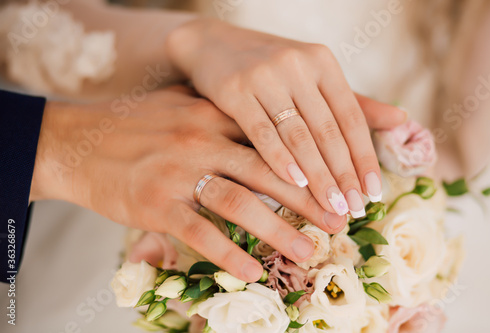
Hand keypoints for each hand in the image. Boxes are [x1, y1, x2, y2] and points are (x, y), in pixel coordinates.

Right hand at [31, 86, 344, 281]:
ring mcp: (178, 173)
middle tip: (338, 219)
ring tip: (306, 250)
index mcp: (211, 114)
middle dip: (308, 198)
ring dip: (278, 230)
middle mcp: (200, 140)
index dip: (307, 161)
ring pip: (240, 203)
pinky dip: (230, 254)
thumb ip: (217, 111)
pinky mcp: (155, 204)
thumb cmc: (133, 124)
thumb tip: (257, 120)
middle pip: (267, 171)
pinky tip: (252, 270)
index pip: (270, 137)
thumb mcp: (178, 104)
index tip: (332, 181)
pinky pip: (202, 233)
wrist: (76, 141)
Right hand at [166, 19, 406, 217]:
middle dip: (343, 174)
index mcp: (322, 63)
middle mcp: (297, 66)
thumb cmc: (269, 68)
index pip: (351, 117)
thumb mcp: (312, 77)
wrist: (213, 44)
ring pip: (298, 135)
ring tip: (330, 206)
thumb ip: (353, 101)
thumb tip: (401, 119)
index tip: (373, 192)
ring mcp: (265, 76)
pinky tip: (294, 183)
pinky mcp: (234, 90)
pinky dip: (280, 159)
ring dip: (317, 175)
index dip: (364, 156)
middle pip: (327, 130)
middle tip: (353, 209)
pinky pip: (260, 131)